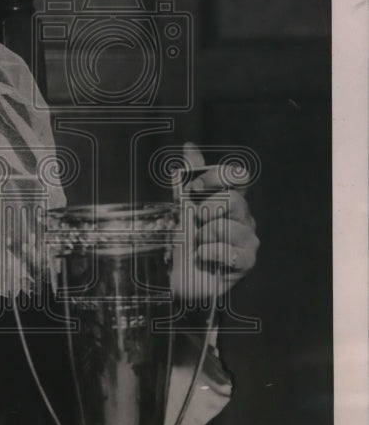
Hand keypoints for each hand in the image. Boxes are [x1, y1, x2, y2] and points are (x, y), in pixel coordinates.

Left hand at [172, 142, 258, 301]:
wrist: (176, 277)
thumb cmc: (181, 242)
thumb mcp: (181, 206)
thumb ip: (188, 178)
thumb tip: (190, 146)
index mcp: (231, 200)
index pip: (239, 176)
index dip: (217, 176)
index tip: (193, 187)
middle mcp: (244, 218)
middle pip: (233, 200)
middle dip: (205, 212)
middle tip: (194, 225)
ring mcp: (248, 240)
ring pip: (229, 227)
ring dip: (203, 237)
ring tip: (197, 245)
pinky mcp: (246, 262)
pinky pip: (231, 252)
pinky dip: (209, 254)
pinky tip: (201, 257)